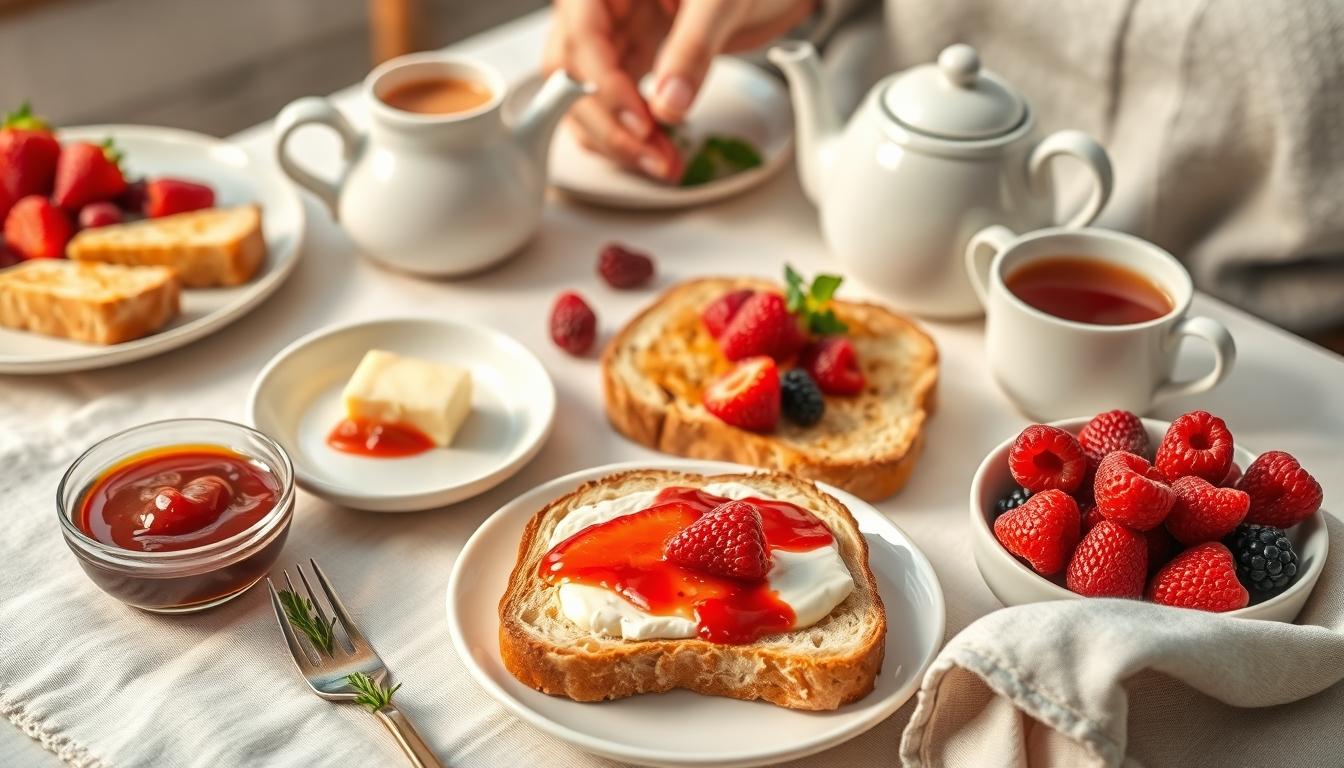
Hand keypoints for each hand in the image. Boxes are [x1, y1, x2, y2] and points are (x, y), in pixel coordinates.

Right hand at [544, 0, 814, 180]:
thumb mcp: (723, 1)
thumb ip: (694, 47)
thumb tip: (668, 104)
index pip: (582, 36)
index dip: (605, 86)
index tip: (641, 124)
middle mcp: (599, 8)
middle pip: (572, 75)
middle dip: (608, 125)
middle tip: (652, 157)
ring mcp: (612, 35)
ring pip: (584, 98)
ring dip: (615, 139)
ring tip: (661, 164)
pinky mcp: (629, 61)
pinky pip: (611, 104)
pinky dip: (628, 135)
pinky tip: (658, 153)